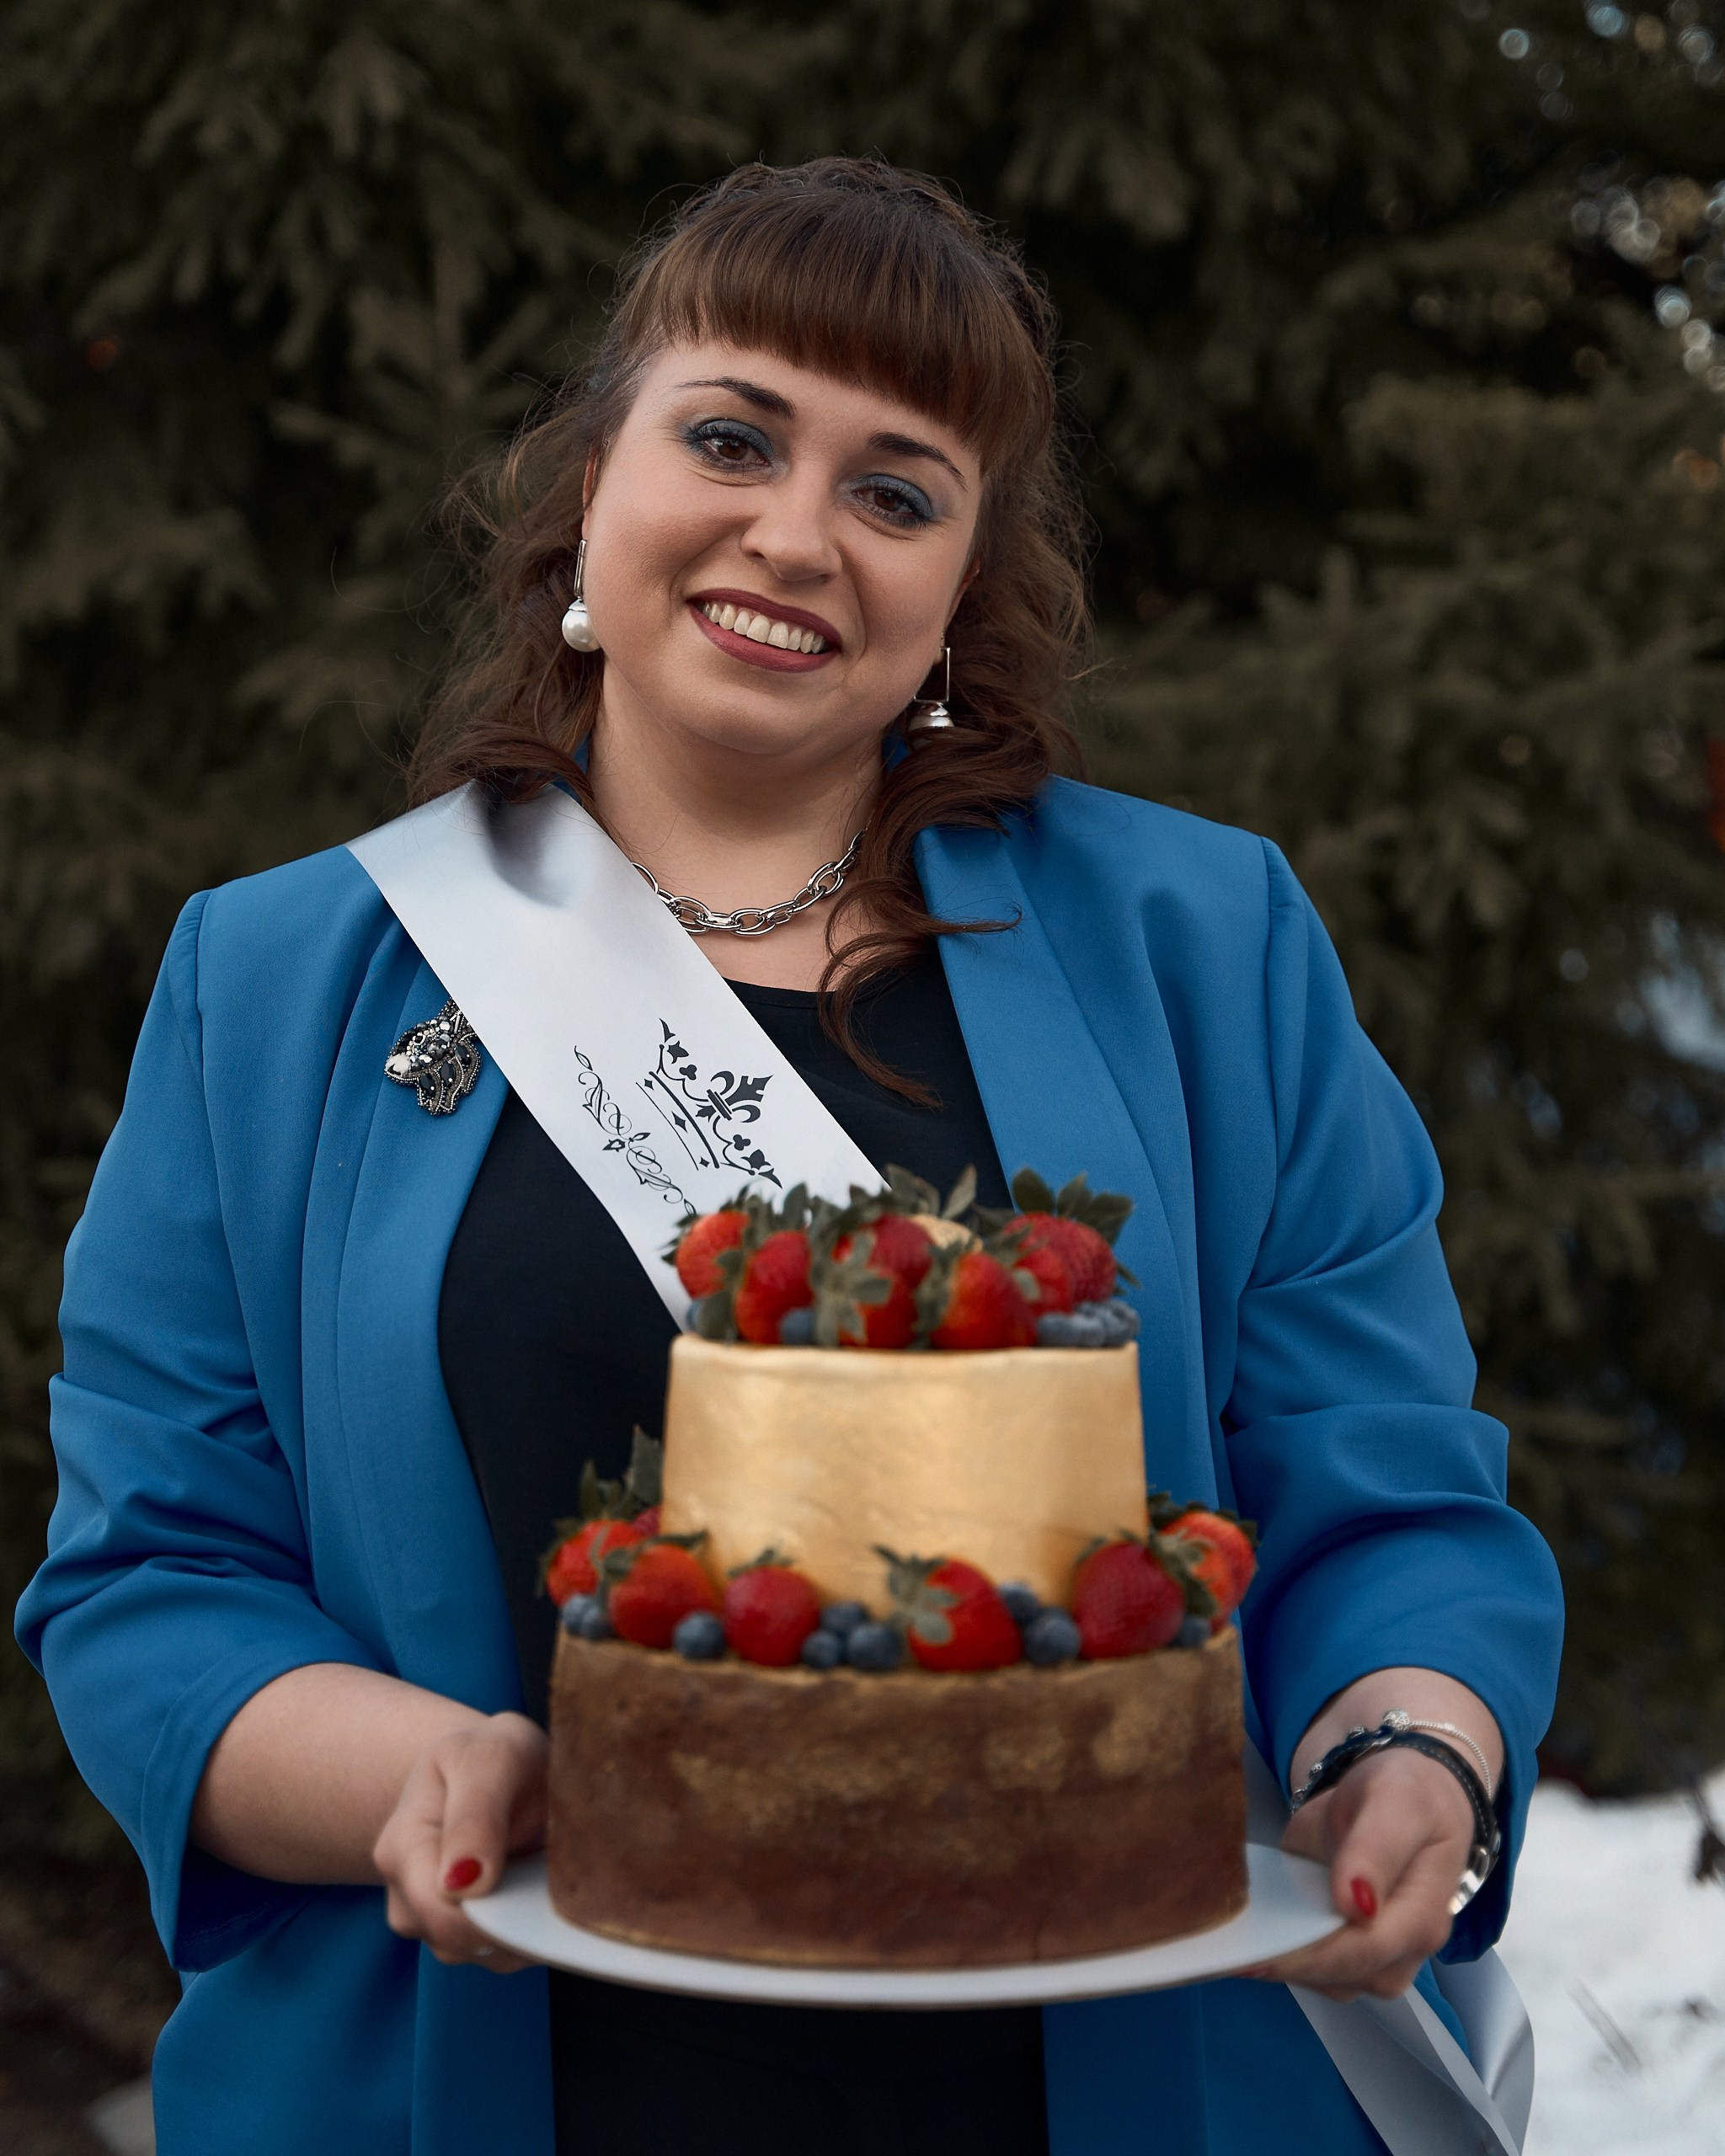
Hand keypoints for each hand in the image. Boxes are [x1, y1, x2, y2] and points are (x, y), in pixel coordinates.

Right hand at [372, 1711, 547, 1972]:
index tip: (543, 1885)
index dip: (495, 1914)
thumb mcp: (488, 1757)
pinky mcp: (465, 1936)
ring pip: (484, 1955)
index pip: (441, 1913)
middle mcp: (406, 1897)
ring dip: (526, 1926)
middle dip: (515, 1920)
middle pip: (460, 1942)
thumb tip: (463, 1885)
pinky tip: (544, 1890)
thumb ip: (476, 1814)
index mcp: (401, 1849)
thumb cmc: (490, 1755)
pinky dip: (531, 1931)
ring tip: (549, 1871)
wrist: (491, 1766)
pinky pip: (502, 1953)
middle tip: (557, 1870)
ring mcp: (433, 1923)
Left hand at [1250, 1747, 1474, 1999]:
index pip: (1370, 1948)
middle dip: (1291, 1965)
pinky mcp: (1343, 1947)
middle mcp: (1403, 1949)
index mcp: (1424, 1915)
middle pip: (1346, 1975)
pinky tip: (1249, 1936)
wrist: (1402, 1795)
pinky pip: (1313, 1966)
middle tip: (1233, 1956)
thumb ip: (1378, 1848)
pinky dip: (1281, 1955)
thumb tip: (1357, 1906)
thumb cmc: (1406, 1795)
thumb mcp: (1396, 1802)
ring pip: (1326, 1981)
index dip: (1319, 1955)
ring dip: (1283, 1966)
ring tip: (1233, 1949)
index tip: (1265, 1953)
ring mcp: (1373, 1956)